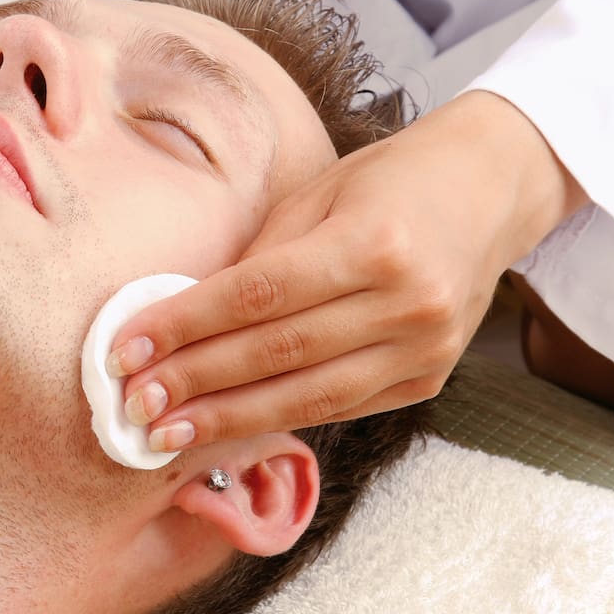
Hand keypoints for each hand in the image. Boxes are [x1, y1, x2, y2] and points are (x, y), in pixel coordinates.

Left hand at [109, 91, 588, 448]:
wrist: (488, 192)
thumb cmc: (387, 182)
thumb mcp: (316, 196)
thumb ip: (256, 258)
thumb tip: (179, 317)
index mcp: (374, 242)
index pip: (258, 294)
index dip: (186, 325)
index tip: (126, 347)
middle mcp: (407, 302)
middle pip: (278, 353)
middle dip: (195, 381)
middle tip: (133, 402)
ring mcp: (425, 348)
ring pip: (309, 396)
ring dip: (228, 419)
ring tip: (166, 432)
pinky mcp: (428, 379)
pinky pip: (340, 407)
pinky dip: (278, 417)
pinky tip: (227, 425)